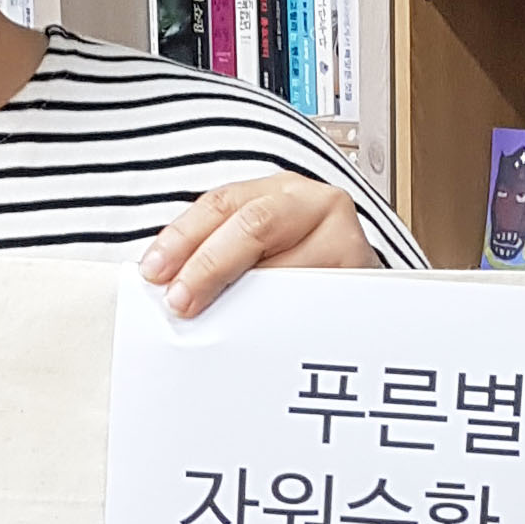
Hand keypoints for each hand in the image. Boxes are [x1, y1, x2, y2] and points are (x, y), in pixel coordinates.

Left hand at [139, 173, 377, 316]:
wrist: (369, 298)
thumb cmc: (306, 272)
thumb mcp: (262, 249)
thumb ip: (221, 252)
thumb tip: (167, 281)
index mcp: (280, 190)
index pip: (222, 204)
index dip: (183, 236)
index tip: (155, 271)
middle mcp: (315, 204)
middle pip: (254, 225)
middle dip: (209, 264)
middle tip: (180, 300)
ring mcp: (343, 238)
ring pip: (283, 266)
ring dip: (243, 299)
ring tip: (215, 322)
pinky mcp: (360, 275)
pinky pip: (311, 299)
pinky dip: (279, 318)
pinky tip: (258, 333)